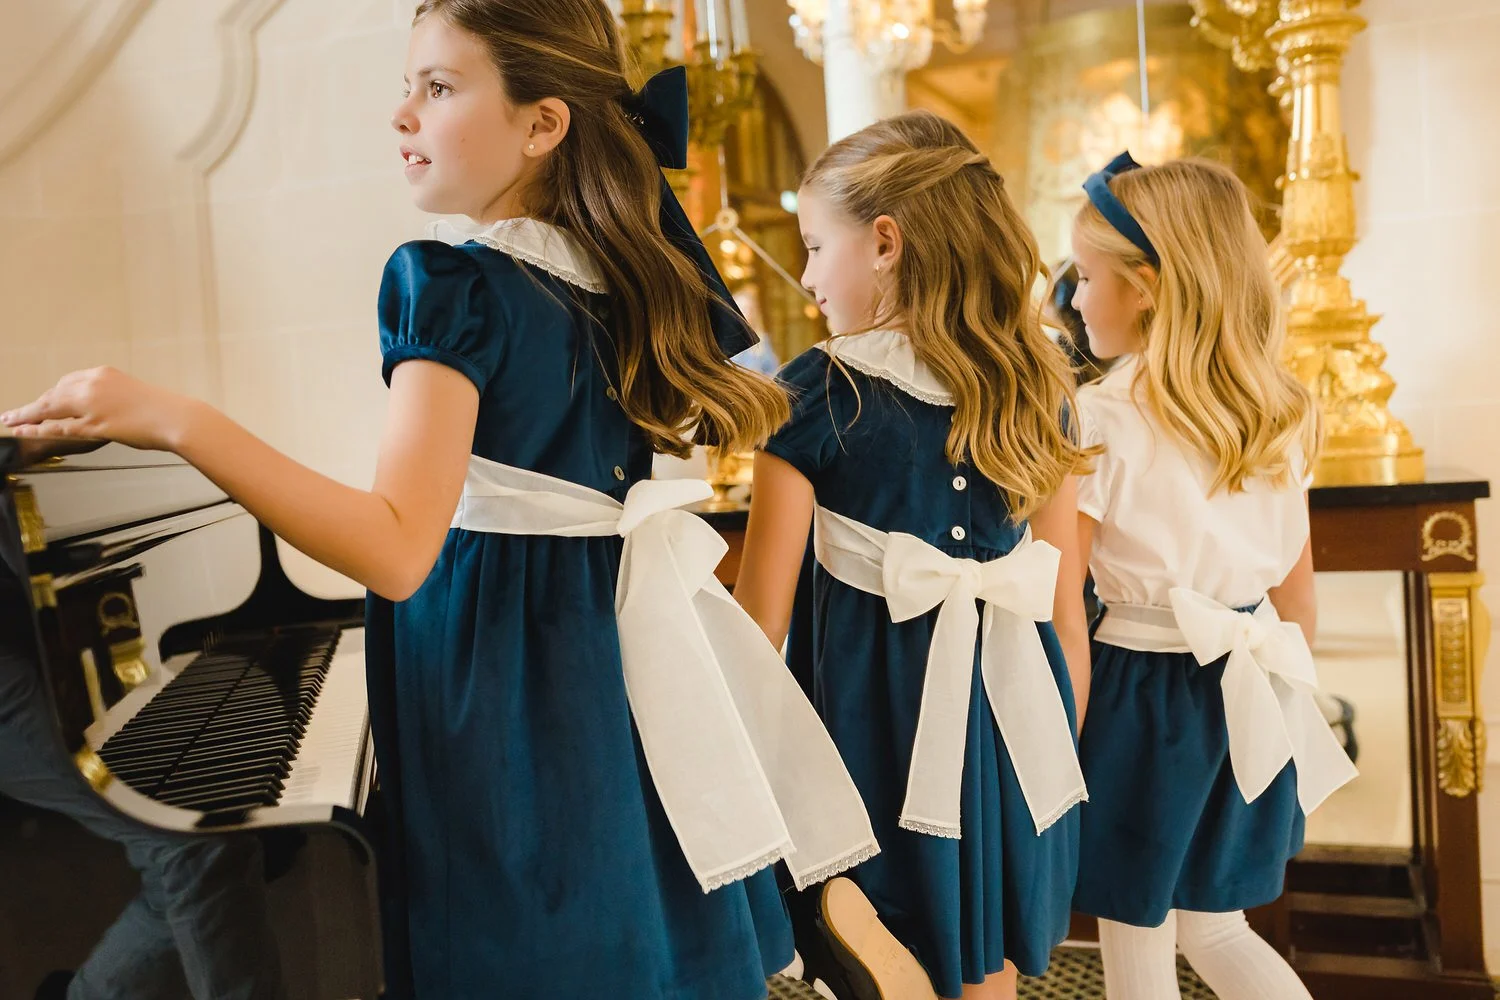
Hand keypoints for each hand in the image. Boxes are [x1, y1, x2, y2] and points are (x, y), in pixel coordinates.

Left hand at [0, 367, 199, 452]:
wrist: (178, 418)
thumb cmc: (164, 410)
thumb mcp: (133, 395)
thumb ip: (112, 399)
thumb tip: (105, 409)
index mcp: (103, 374)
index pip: (67, 382)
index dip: (50, 396)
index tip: (39, 403)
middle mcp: (93, 384)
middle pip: (54, 393)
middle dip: (34, 405)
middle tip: (17, 415)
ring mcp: (91, 404)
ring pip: (49, 409)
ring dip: (25, 416)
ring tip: (9, 422)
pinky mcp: (93, 424)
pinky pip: (57, 426)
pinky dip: (36, 428)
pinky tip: (22, 430)